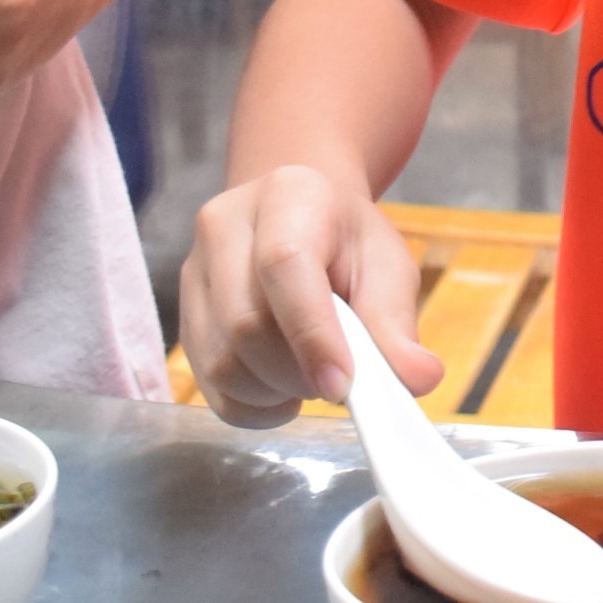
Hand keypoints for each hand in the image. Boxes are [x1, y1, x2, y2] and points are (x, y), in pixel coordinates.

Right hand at [178, 161, 440, 424]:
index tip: (343, 387)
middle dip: (297, 372)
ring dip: (274, 391)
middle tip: (338, 380)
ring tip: (311, 375)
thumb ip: (397, 321)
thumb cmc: (347, 241)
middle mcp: (224, 227)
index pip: (283, 264)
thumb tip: (418, 378)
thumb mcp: (387, 265)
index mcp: (287, 197)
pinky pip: (208, 384)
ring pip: (221, 361)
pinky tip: (281, 390)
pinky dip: (250, 406)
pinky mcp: (184, 316)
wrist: (296, 218)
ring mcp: (194, 272)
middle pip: (245, 324)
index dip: (312, 334)